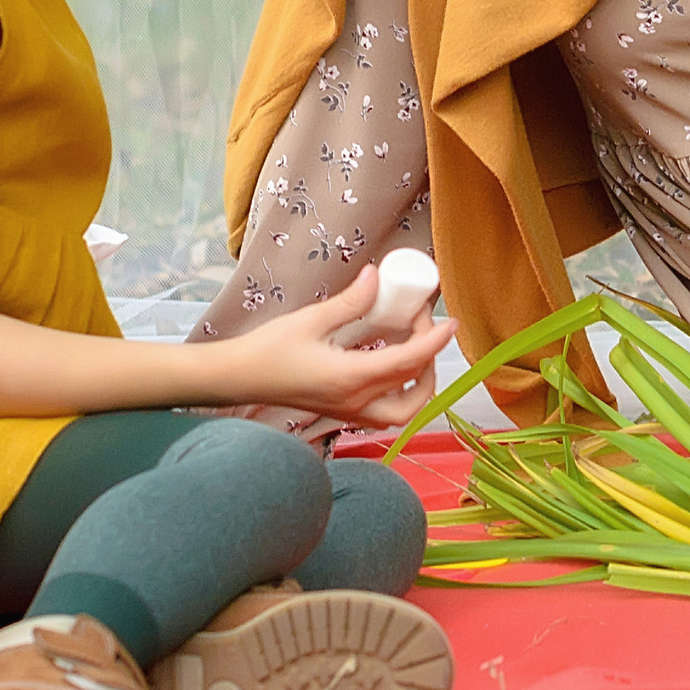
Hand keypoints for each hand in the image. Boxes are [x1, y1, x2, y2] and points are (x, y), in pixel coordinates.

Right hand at [208, 263, 456, 429]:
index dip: (435, 341)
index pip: (409, 363)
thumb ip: (351, 301)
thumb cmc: (269, 350)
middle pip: (415, 390)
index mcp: (351, 379)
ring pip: (404, 411)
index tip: (450, 321)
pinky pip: (385, 412)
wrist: (238, 379)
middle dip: (430, 360)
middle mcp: (356, 403)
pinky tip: (392, 365)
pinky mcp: (342, 413)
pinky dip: (401, 393)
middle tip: (422, 327)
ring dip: (420, 384)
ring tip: (416, 350)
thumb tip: (377, 276)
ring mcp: (349, 412)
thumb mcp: (312, 319)